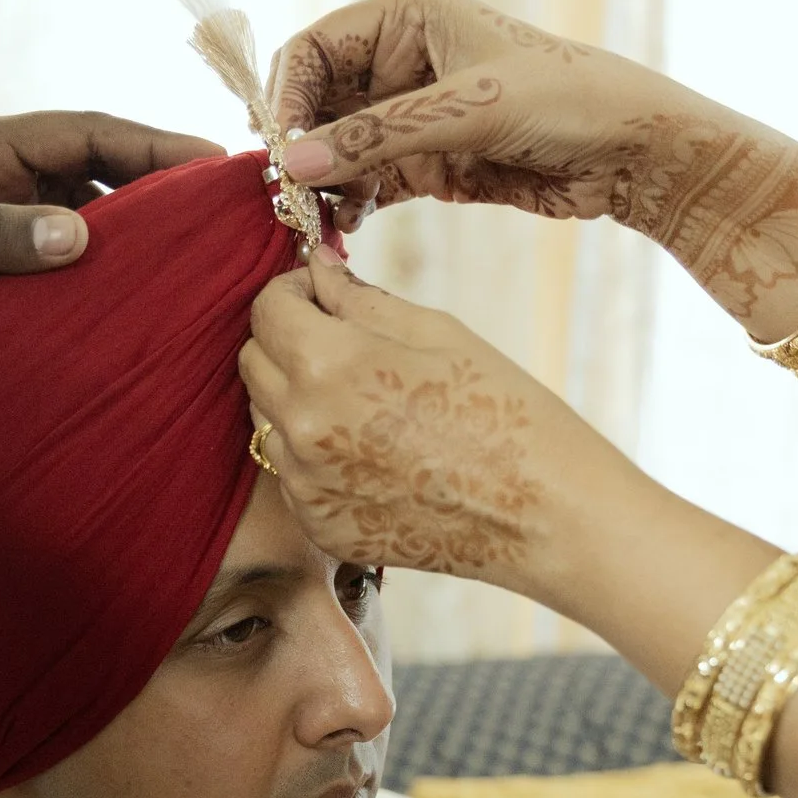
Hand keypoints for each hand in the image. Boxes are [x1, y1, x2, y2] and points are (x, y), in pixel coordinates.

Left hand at [0, 111, 222, 362]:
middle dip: (164, 190)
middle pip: (103, 170)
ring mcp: (2, 213)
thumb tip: (81, 235)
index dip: (157, 146)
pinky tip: (137, 297)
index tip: (216, 165)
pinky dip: (103, 267)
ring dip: (138, 236)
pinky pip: (66, 253)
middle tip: (228, 217)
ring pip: (90, 214)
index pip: (92, 133)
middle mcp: (3, 171)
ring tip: (198, 261)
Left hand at [238, 252, 625, 598]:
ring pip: (265, 420)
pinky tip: (374, 452)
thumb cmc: (505, 411)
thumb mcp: (438, 333)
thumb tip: (317, 272)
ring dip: (296, 398)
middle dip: (287, 339)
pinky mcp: (319, 525)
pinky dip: (315, 454)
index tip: (321, 292)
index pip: (267, 309)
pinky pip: (292, 474)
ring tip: (364, 401)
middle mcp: (302, 429)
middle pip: (254, 363)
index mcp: (328, 367)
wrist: (543, 517)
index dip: (292, 290)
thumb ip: (360, 300)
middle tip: (341, 339)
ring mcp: (306, 486)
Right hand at [267, 0, 797, 331]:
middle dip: (299, 148)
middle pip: (317, 102)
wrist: (633, 154)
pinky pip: (367, 182)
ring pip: (337, 148)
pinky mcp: (427, 163)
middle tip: (286, 197)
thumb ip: (378, 137)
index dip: (287, 97)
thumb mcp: (468, 111)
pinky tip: (340, 231)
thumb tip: (291, 165)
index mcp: (407, 17)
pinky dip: (349, 206)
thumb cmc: (565, 102)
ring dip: (320, 185)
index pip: (313, 49)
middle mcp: (401, 61)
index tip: (278, 150)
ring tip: (311, 222)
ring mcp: (412, 115)